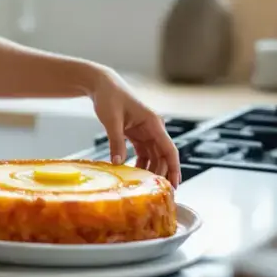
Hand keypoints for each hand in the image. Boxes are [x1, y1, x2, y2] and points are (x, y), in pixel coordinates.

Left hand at [91, 69, 181, 185]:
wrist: (101, 84)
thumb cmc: (109, 97)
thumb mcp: (112, 120)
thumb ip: (116, 142)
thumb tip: (118, 163)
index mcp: (153, 123)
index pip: (169, 149)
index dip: (174, 168)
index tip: (175, 184)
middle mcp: (153, 128)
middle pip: (163, 156)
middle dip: (162, 173)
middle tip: (159, 192)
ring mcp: (145, 131)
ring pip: (153, 156)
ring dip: (150, 170)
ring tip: (146, 187)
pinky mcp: (135, 134)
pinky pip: (142, 152)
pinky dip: (140, 163)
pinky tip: (134, 174)